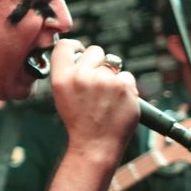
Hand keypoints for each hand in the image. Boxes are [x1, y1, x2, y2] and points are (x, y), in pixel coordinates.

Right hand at [50, 41, 139, 157]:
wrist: (96, 144)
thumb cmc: (80, 122)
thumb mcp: (62, 97)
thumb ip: (69, 73)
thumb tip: (81, 53)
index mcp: (62, 79)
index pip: (64, 46)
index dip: (74, 46)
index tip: (80, 52)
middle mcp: (82, 77)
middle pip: (94, 50)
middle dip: (98, 62)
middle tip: (96, 83)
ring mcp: (105, 81)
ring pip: (114, 64)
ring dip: (112, 77)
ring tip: (106, 98)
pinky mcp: (124, 87)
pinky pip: (127, 77)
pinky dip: (125, 88)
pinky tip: (117, 102)